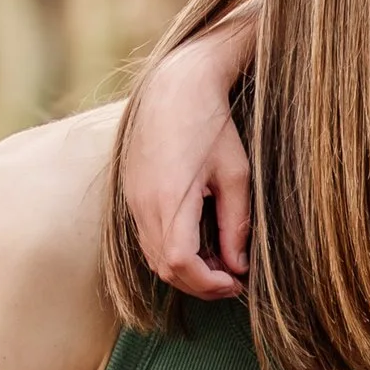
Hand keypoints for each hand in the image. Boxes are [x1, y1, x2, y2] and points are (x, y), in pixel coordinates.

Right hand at [122, 11, 257, 298]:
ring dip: (186, 269)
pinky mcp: (131, 193)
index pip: (181, 265)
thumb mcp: (236, 176)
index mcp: (169, 201)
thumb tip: (239, 266)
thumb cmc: (211, 126)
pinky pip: (147, 237)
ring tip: (221, 262)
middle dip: (200, 283)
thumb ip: (236, 225)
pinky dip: (172, 250)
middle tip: (233, 280)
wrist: (174, 85)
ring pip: (153, 256)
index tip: (237, 283)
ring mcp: (132, 200)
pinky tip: (199, 241)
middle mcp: (143, 205)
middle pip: (165, 268)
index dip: (210, 284)